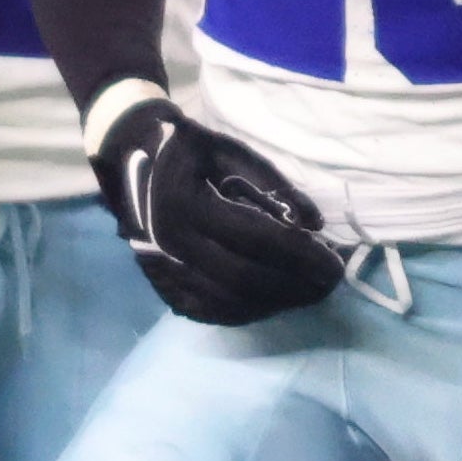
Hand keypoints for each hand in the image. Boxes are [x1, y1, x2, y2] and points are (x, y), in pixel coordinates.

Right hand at [87, 91, 339, 326]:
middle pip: (246, 280)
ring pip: (228, 304)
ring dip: (276, 303)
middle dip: (296, 286)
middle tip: (331, 283)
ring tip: (309, 293)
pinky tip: (272, 301)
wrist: (124, 155)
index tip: (337, 263)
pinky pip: (207, 311)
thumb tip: (315, 225)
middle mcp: (170, 243)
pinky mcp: (159, 285)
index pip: (257, 241)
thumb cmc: (184, 148)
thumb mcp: (229, 149)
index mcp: (187, 204)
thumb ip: (273, 184)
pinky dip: (246, 312)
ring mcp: (161, 270)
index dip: (301, 256)